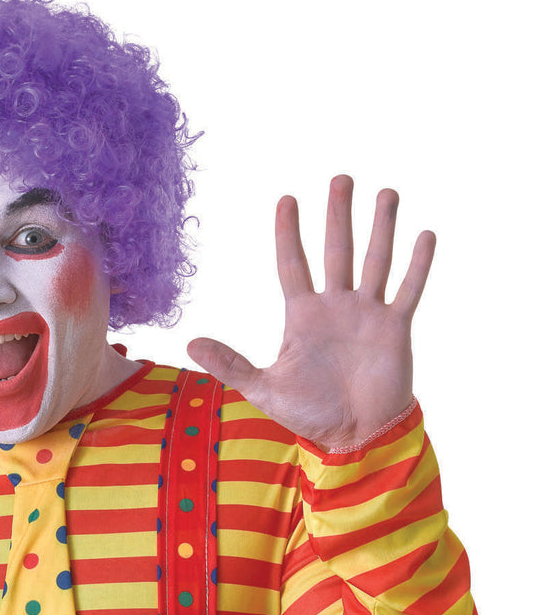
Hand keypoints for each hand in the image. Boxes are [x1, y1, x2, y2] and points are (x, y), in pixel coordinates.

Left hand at [187, 174, 435, 449]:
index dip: (288, 233)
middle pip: (336, 250)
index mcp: (303, 316)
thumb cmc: (310, 415)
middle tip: (340, 178)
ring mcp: (367, 315)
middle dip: (338, 215)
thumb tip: (189, 343)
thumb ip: (230, 364)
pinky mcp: (394, 329)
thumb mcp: (264, 388)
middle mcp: (336, 307)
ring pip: (375, 260)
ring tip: (386, 192)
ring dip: (381, 227)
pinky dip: (417, 265)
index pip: (292, 265)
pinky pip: (408, 290)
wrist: (353, 437)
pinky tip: (425, 235)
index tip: (286, 200)